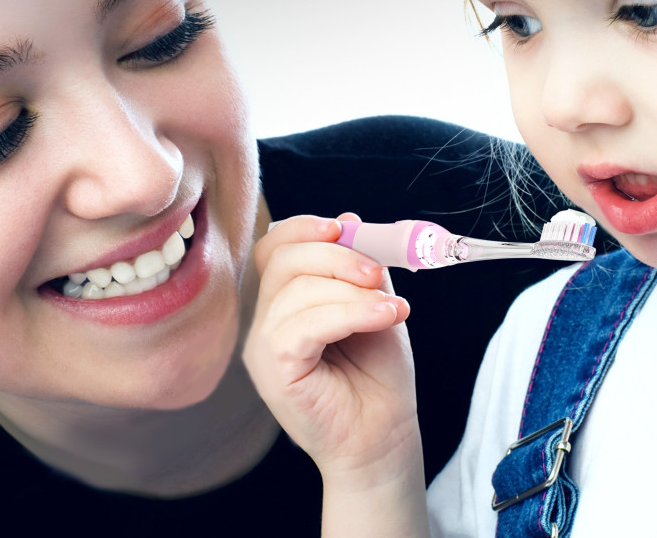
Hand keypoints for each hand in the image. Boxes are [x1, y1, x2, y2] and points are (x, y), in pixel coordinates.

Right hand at [244, 214, 418, 478]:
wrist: (384, 435)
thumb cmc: (377, 373)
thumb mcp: (373, 301)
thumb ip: (360, 265)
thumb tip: (350, 221)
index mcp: (284, 301)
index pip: (272, 248)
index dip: (303, 229)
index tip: (343, 229)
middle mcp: (266, 321)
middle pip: (281, 260)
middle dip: (336, 256)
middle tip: (377, 275)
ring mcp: (265, 346)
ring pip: (296, 291)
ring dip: (352, 290)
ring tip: (391, 307)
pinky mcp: (275, 369)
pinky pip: (304, 326)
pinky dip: (350, 313)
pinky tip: (385, 316)